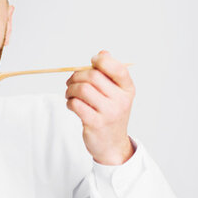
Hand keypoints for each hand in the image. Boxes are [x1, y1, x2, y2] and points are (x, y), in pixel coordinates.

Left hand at [65, 50, 135, 164]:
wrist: (112, 145)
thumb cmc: (112, 115)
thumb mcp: (116, 94)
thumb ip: (110, 73)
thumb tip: (103, 53)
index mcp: (128, 89)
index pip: (118, 68)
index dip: (102, 60)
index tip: (92, 62)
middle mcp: (121, 100)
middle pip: (94, 76)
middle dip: (78, 76)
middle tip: (72, 81)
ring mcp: (109, 113)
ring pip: (82, 89)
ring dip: (70, 89)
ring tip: (70, 93)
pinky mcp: (95, 123)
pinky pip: (76, 104)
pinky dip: (69, 102)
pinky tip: (72, 105)